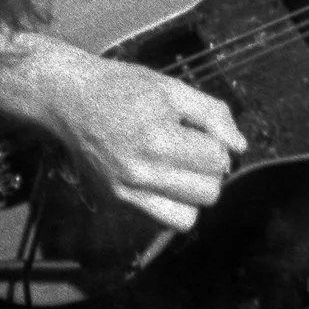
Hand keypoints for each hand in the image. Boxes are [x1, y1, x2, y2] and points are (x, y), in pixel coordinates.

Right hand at [34, 44, 247, 236]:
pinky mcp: (116, 203)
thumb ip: (211, 114)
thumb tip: (240, 145)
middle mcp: (141, 173)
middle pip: (208, 194)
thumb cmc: (121, 87)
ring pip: (187, 218)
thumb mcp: (171, 88)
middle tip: (193, 150)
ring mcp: (126, 193)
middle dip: (209, 172)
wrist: (68, 99)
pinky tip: (161, 178)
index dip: (218, 144)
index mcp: (157, 139)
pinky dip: (170, 204)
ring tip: (179, 169)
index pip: (217, 161)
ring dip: (192, 195)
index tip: (202, 132)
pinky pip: (161, 221)